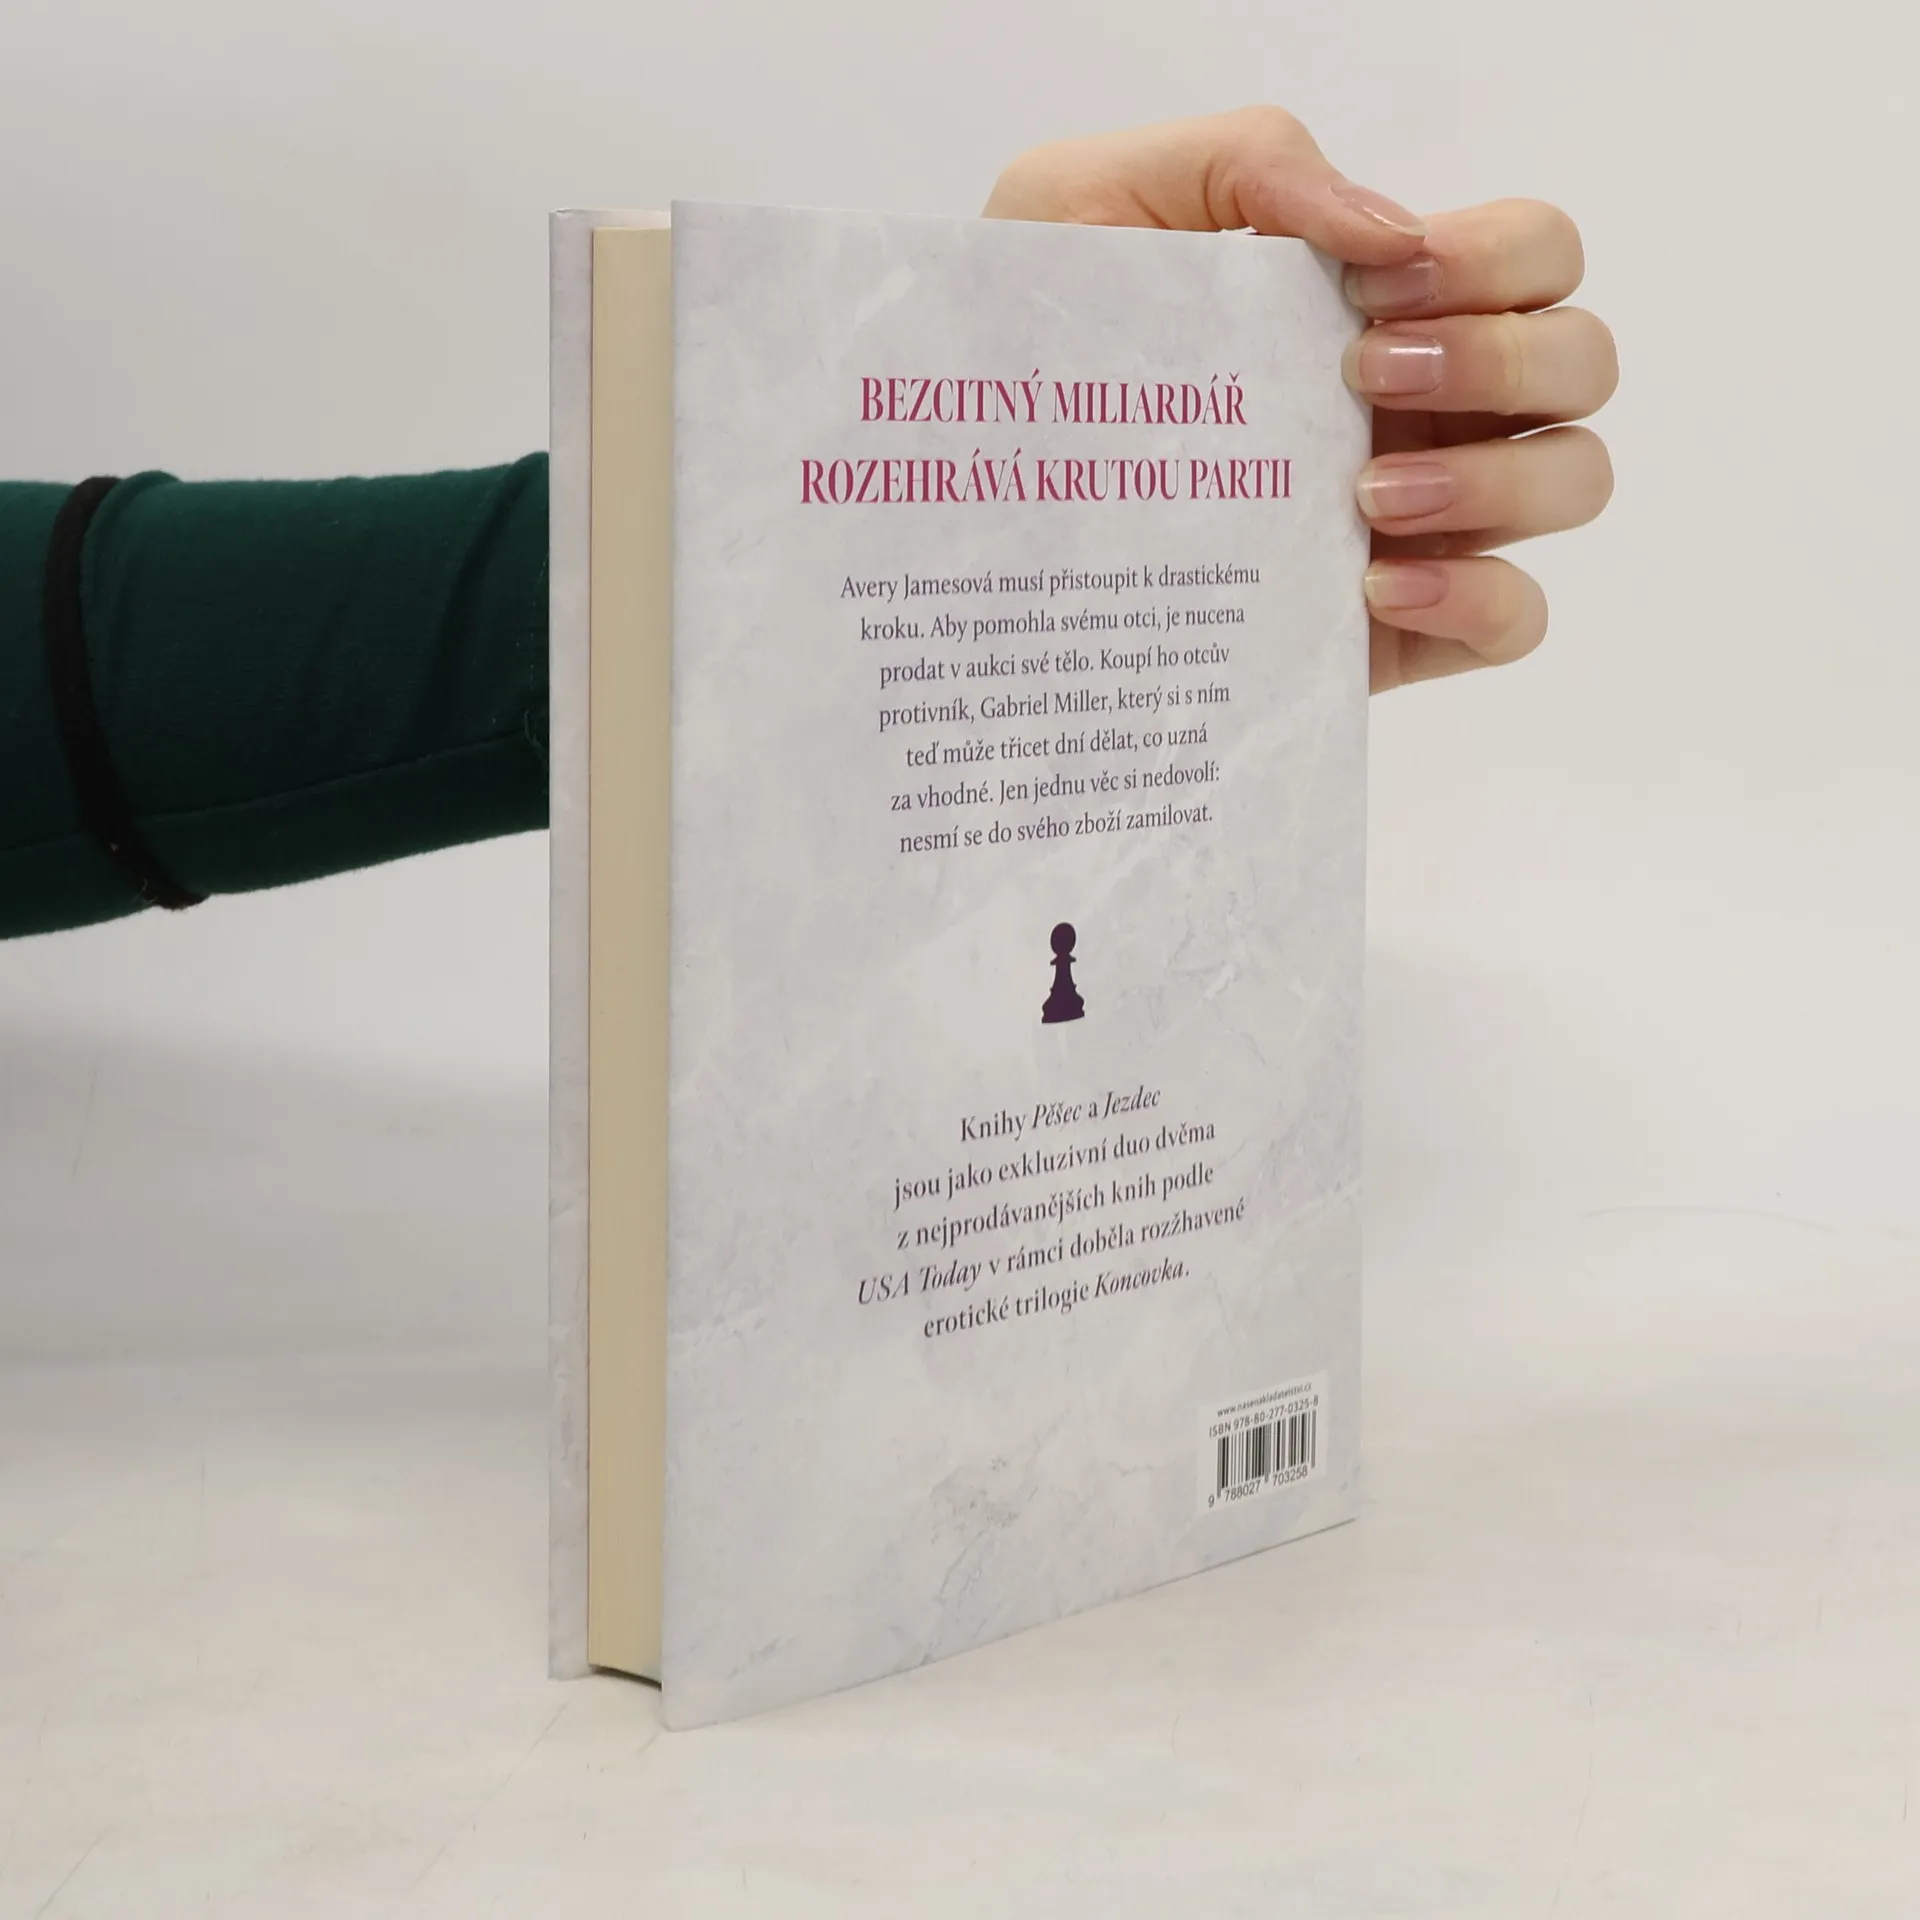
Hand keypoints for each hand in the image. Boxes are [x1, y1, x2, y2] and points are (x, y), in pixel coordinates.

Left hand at [985, 108, 1616, 691]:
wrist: (961, 483)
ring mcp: (1416, 517)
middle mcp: (1422, 404)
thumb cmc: (1032, 331)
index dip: (1497, 259)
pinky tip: (1375, 587)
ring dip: (1500, 481)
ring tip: (1362, 497)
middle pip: (1581, 364)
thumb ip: (1254, 164)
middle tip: (1362, 378)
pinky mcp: (1387, 629)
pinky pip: (1514, 620)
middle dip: (1503, 362)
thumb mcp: (1103, 197)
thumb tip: (1393, 234)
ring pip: (1572, 483)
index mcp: (1380, 302)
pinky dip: (1481, 600)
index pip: (1534, 254)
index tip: (1381, 289)